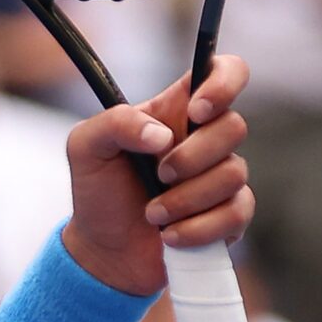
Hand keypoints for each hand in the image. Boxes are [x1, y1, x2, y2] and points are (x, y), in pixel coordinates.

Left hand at [62, 55, 253, 296]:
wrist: (105, 250)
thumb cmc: (98, 191)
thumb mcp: (85, 147)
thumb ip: (115, 123)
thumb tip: (163, 135)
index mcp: (176, 111)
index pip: (223, 72)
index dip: (223, 82)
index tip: (196, 111)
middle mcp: (205, 138)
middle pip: (234, 126)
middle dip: (191, 157)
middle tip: (158, 175)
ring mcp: (222, 176)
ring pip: (234, 173)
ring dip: (185, 199)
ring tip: (152, 213)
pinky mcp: (231, 214)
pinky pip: (236, 213)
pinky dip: (197, 228)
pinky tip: (170, 235)